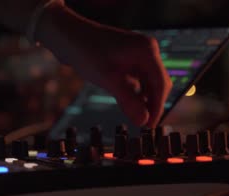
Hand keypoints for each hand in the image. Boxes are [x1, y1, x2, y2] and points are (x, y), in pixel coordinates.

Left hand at [38, 6, 171, 127]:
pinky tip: (129, 105)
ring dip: (144, 100)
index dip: (158, 107)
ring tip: (136, 118)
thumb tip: (144, 121)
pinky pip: (138, 79)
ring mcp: (137, 54)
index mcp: (146, 51)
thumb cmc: (86, 52)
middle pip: (158, 83)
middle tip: (144, 126)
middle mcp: (146, 50)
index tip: (150, 126)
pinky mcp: (128, 59)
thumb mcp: (108, 79)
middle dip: (152, 104)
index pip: (161, 84)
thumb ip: (128, 100)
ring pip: (149, 82)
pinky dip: (136, 93)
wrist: (67, 37)